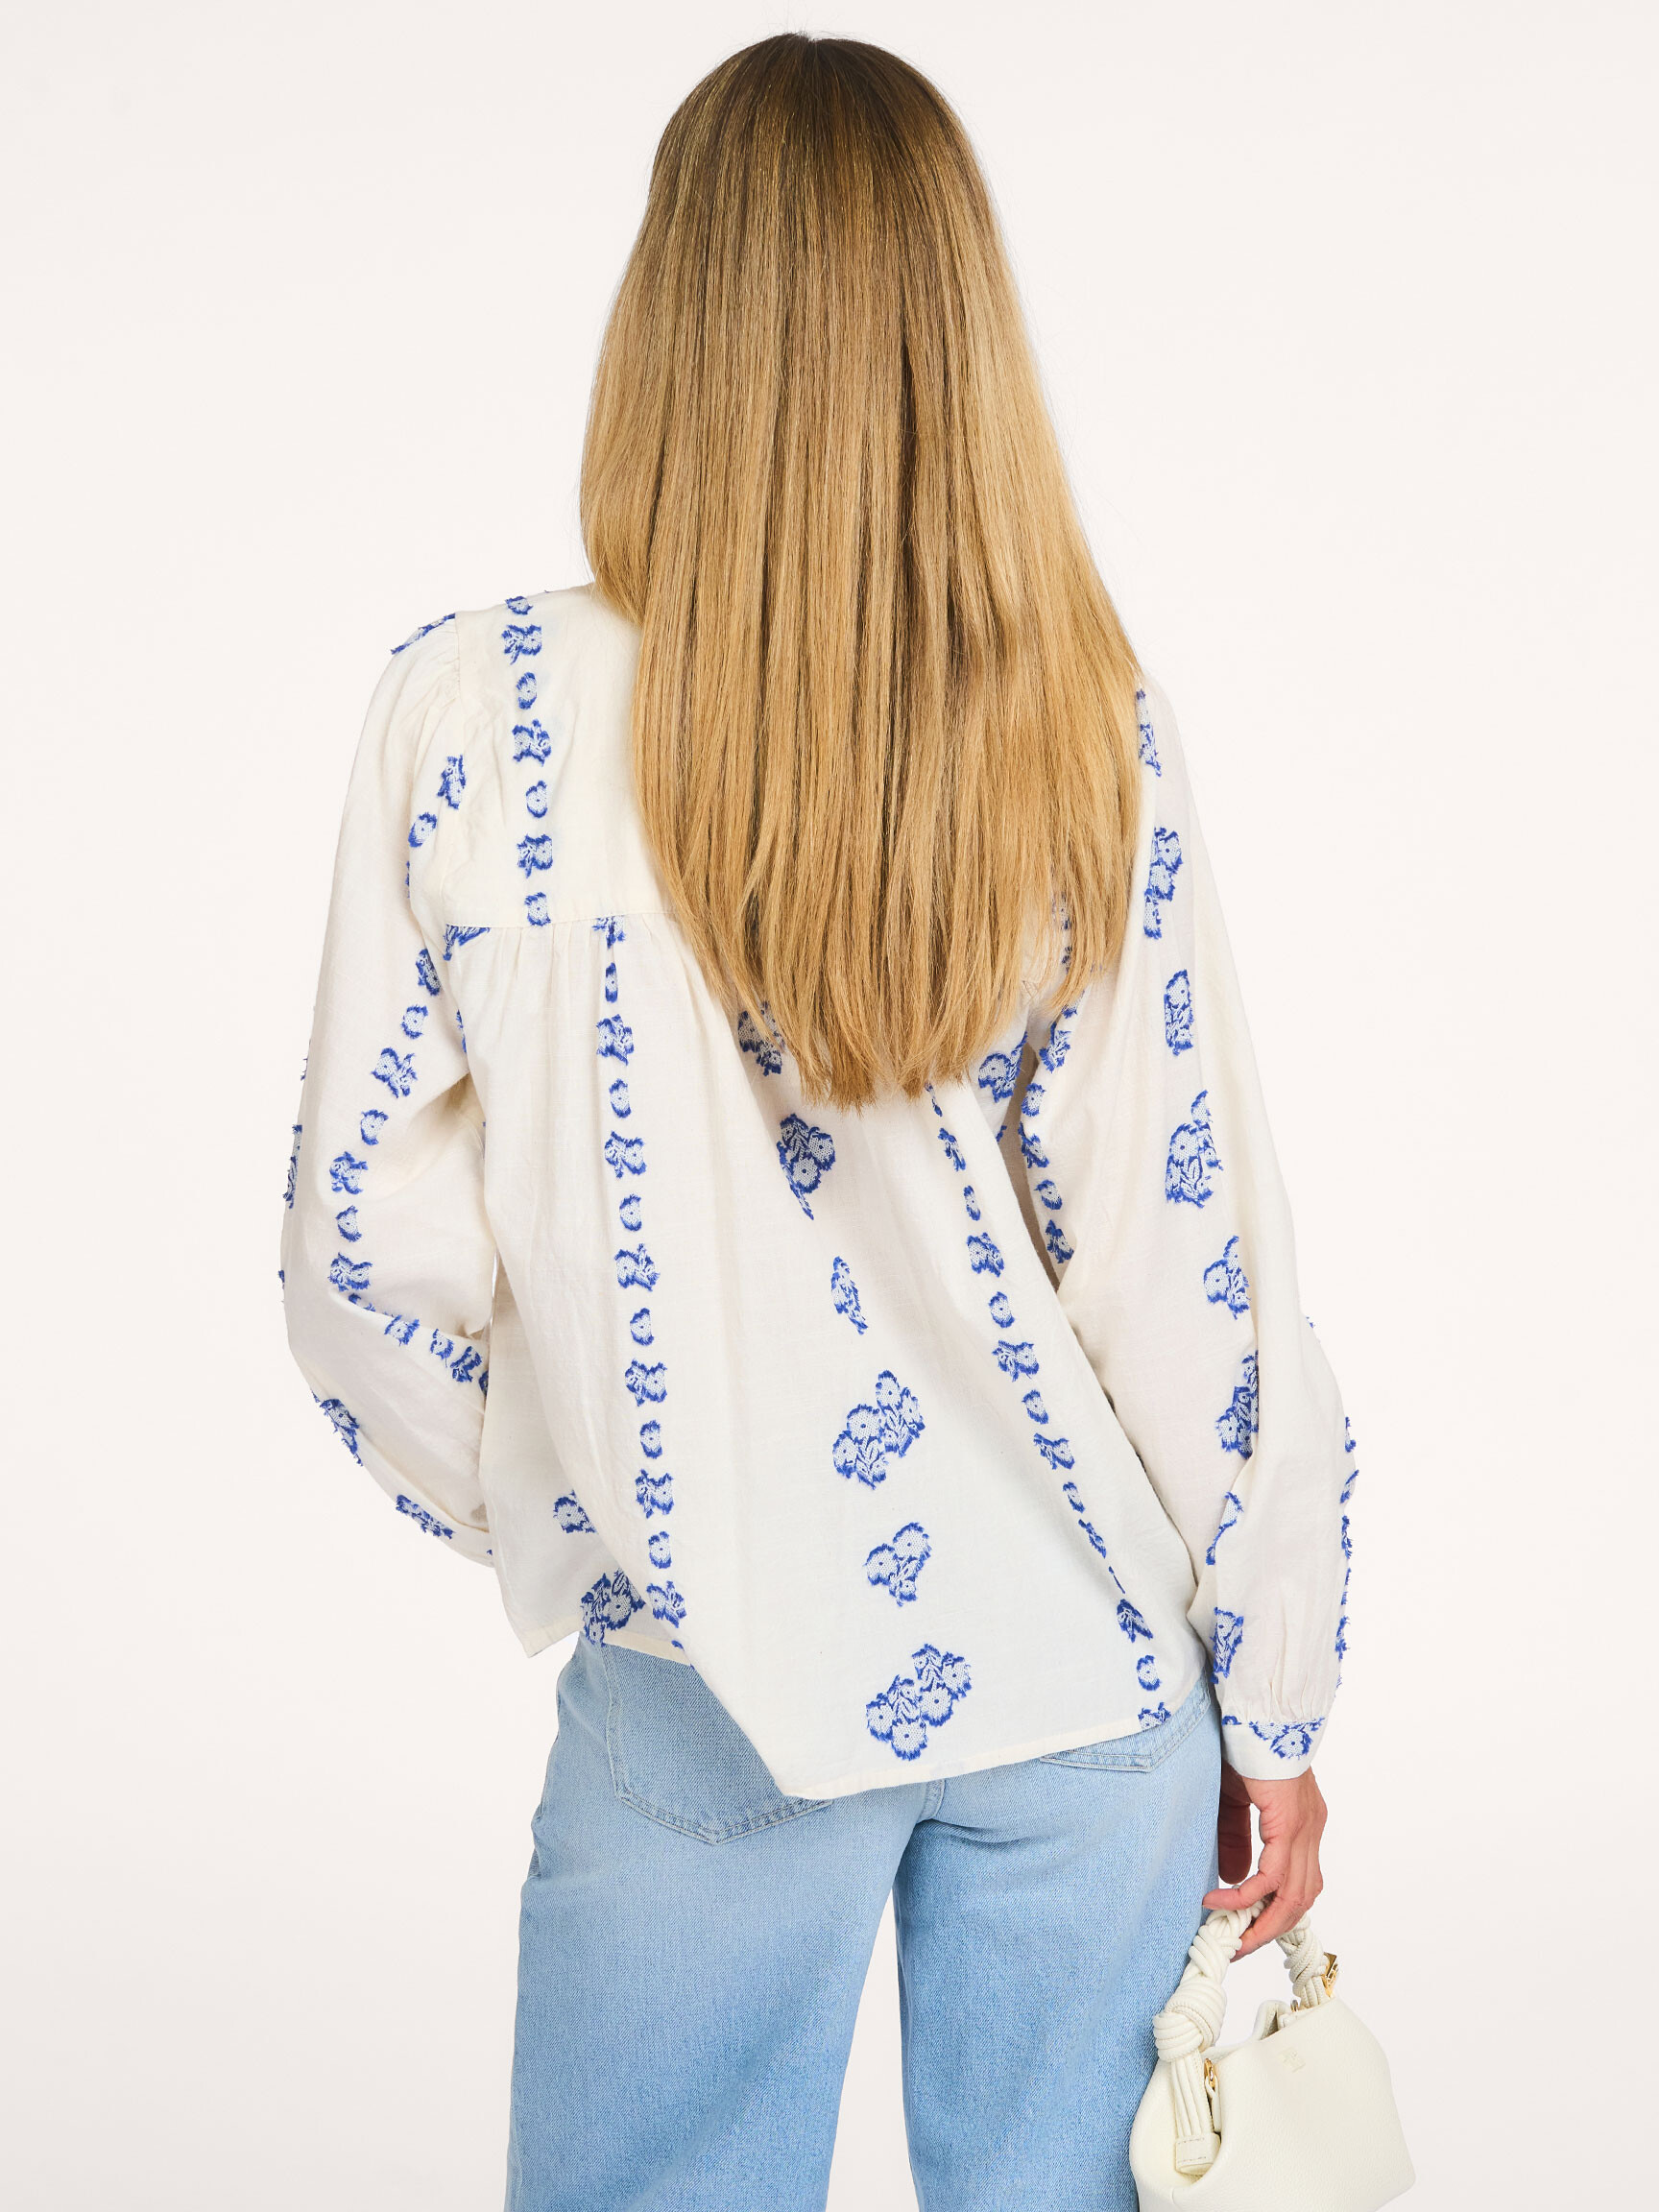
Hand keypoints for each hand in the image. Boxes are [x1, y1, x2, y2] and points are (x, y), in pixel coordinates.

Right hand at [1203, 1763, 1326, 1957]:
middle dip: (1269, 1929)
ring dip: (1263, 1922)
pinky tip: (1221, 1900)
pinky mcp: (1289, 1823)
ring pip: (1294, 1895)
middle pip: (1301, 1899)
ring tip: (1233, 1937)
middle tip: (1239, 1947)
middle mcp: (1311, 1829)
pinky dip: (1247, 1895)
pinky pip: (1273, 1876)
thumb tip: (1236, 1881)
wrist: (1252, 1712)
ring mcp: (1305, 1827)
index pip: (1299, 1882)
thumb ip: (1235, 1838)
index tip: (1246, 1929)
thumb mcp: (1234, 1800)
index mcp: (1302, 1823)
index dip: (1275, 1910)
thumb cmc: (1241, 1746)